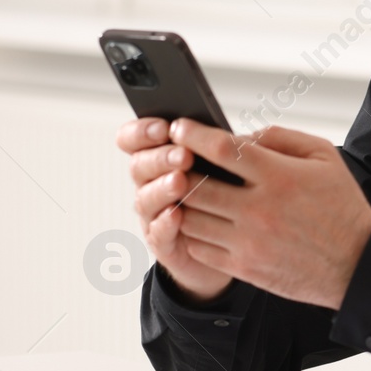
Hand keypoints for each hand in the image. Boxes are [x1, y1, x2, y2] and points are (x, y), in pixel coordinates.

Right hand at [117, 117, 232, 303]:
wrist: (234, 241)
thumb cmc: (229, 192)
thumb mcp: (228, 162)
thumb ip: (224, 145)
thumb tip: (237, 133)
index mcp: (159, 156)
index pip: (133, 139)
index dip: (141, 132)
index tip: (164, 127)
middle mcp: (150, 183)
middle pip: (139, 166)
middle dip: (160, 158)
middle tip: (184, 155)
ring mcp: (153, 214)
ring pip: (146, 198)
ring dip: (161, 188)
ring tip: (180, 181)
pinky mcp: (163, 243)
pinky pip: (157, 233)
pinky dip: (164, 223)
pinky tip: (176, 214)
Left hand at [164, 119, 370, 309]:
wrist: (357, 263)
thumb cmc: (341, 206)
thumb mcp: (322, 156)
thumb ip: (279, 138)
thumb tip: (239, 136)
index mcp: (279, 177)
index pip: (221, 149)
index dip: (193, 135)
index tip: (179, 127)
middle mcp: (259, 210)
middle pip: (195, 184)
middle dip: (177, 169)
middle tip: (171, 160)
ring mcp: (249, 242)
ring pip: (190, 218)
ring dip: (180, 201)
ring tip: (180, 190)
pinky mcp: (244, 267)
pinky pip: (198, 247)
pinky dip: (190, 231)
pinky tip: (196, 220)